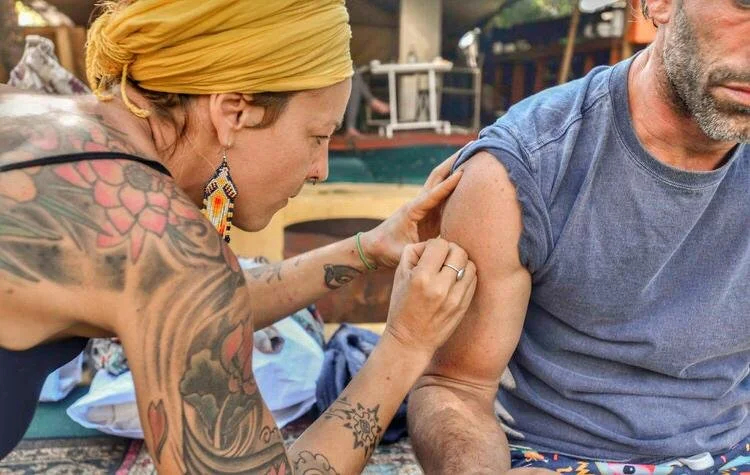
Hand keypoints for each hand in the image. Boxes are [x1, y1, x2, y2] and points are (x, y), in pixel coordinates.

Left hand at [360, 151, 463, 268]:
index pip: (434, 194)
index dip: (449, 184)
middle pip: (438, 176)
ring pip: (441, 181)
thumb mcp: (403, 253)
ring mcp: (424, 206)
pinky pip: (444, 194)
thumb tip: (445, 250)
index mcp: (413, 210)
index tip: (464, 172)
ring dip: (454, 166)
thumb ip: (422, 251)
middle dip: (453, 161)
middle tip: (471, 146)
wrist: (374, 247)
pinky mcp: (428, 212)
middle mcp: (419, 203)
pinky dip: (455, 182)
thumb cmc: (386, 250)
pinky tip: (468, 175)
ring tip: (472, 153)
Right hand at [385, 238, 476, 354]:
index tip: (428, 254)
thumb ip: (414, 252)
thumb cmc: (401, 305)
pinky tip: (454, 281)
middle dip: (449, 251)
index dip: (433, 245)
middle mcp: (440, 287)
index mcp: (421, 278)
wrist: (410, 341)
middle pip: (459, 251)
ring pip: (470, 264)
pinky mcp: (464, 306)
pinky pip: (473, 280)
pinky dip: (466, 275)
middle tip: (441, 259)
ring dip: (460, 263)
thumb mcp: (399, 275)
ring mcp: (455, 298)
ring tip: (449, 270)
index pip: (440, 244)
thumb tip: (433, 242)